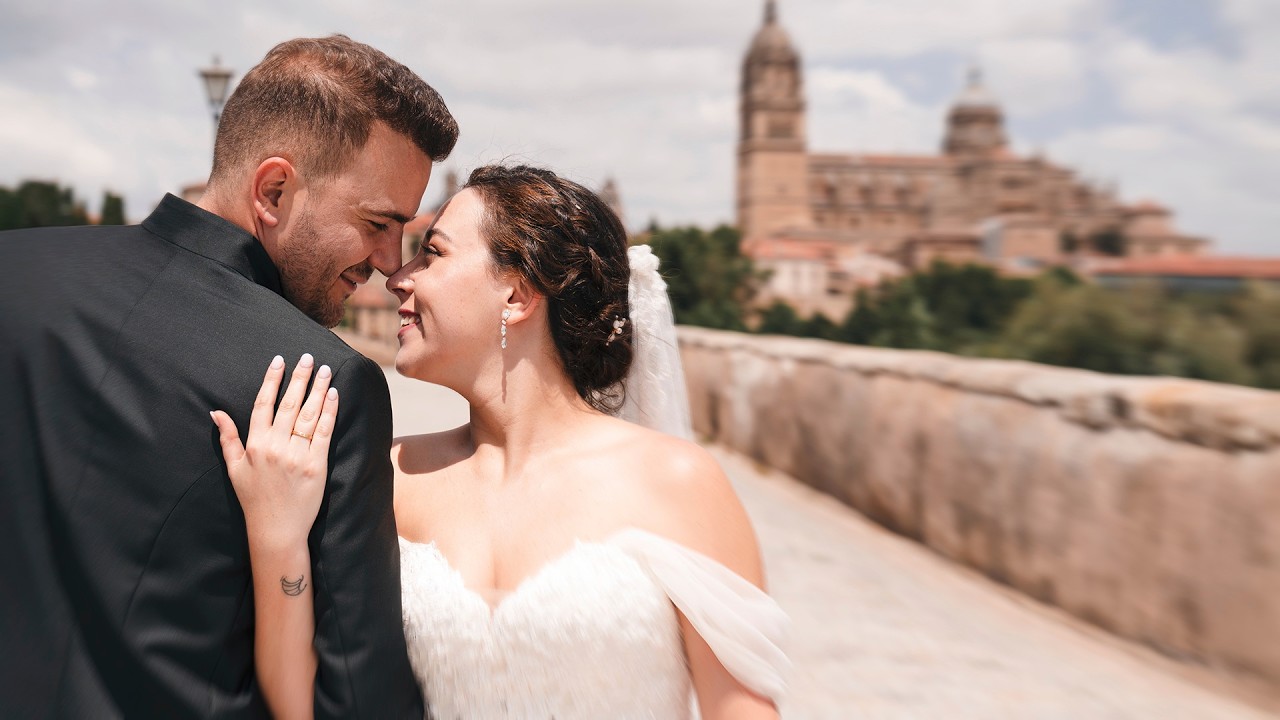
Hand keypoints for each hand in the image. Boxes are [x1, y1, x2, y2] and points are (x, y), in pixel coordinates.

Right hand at [211, 354, 339, 550]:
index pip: (263, 404)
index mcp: (254, 445)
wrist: (276, 530)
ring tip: (324, 370)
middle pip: (288, 404)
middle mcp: (274, 447)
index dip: (271, 380)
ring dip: (317, 389)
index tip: (279, 361)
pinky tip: (334, 395)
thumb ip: (227, 438)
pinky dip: (329, 412)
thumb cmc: (254, 499)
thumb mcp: (234, 469)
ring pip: (307, 415)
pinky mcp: (316, 465)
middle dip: (298, 378)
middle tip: (307, 357)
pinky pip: (323, 432)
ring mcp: (296, 455)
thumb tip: (215, 411)